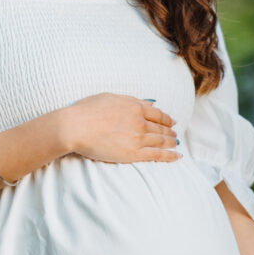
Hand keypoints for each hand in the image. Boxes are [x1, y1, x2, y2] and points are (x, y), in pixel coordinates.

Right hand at [61, 93, 179, 163]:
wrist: (76, 127)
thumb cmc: (88, 110)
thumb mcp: (112, 97)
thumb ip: (132, 100)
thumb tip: (150, 103)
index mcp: (135, 107)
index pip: (158, 114)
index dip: (166, 119)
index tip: (171, 122)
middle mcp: (140, 122)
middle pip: (161, 128)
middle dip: (170, 131)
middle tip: (175, 135)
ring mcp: (138, 138)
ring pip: (161, 141)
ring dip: (171, 142)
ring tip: (176, 144)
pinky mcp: (134, 153)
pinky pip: (157, 155)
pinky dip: (169, 156)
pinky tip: (177, 156)